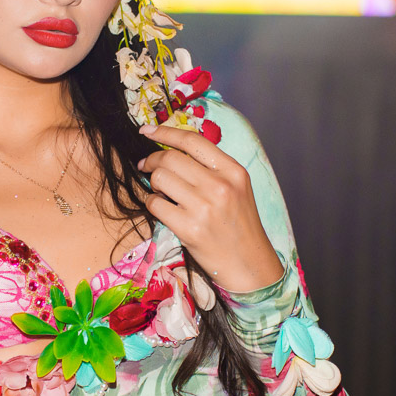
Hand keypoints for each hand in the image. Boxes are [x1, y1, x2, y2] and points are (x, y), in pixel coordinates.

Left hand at [136, 123, 283, 293]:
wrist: (249, 264)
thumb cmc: (239, 224)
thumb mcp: (236, 188)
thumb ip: (211, 167)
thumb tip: (171, 149)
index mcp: (233, 171)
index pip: (192, 141)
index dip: (165, 132)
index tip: (147, 131)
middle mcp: (220, 186)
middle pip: (170, 158)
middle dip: (152, 160)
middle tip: (146, 166)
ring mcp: (204, 207)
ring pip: (159, 179)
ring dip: (153, 183)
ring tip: (161, 192)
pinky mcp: (189, 228)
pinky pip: (155, 204)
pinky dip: (152, 203)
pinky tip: (160, 207)